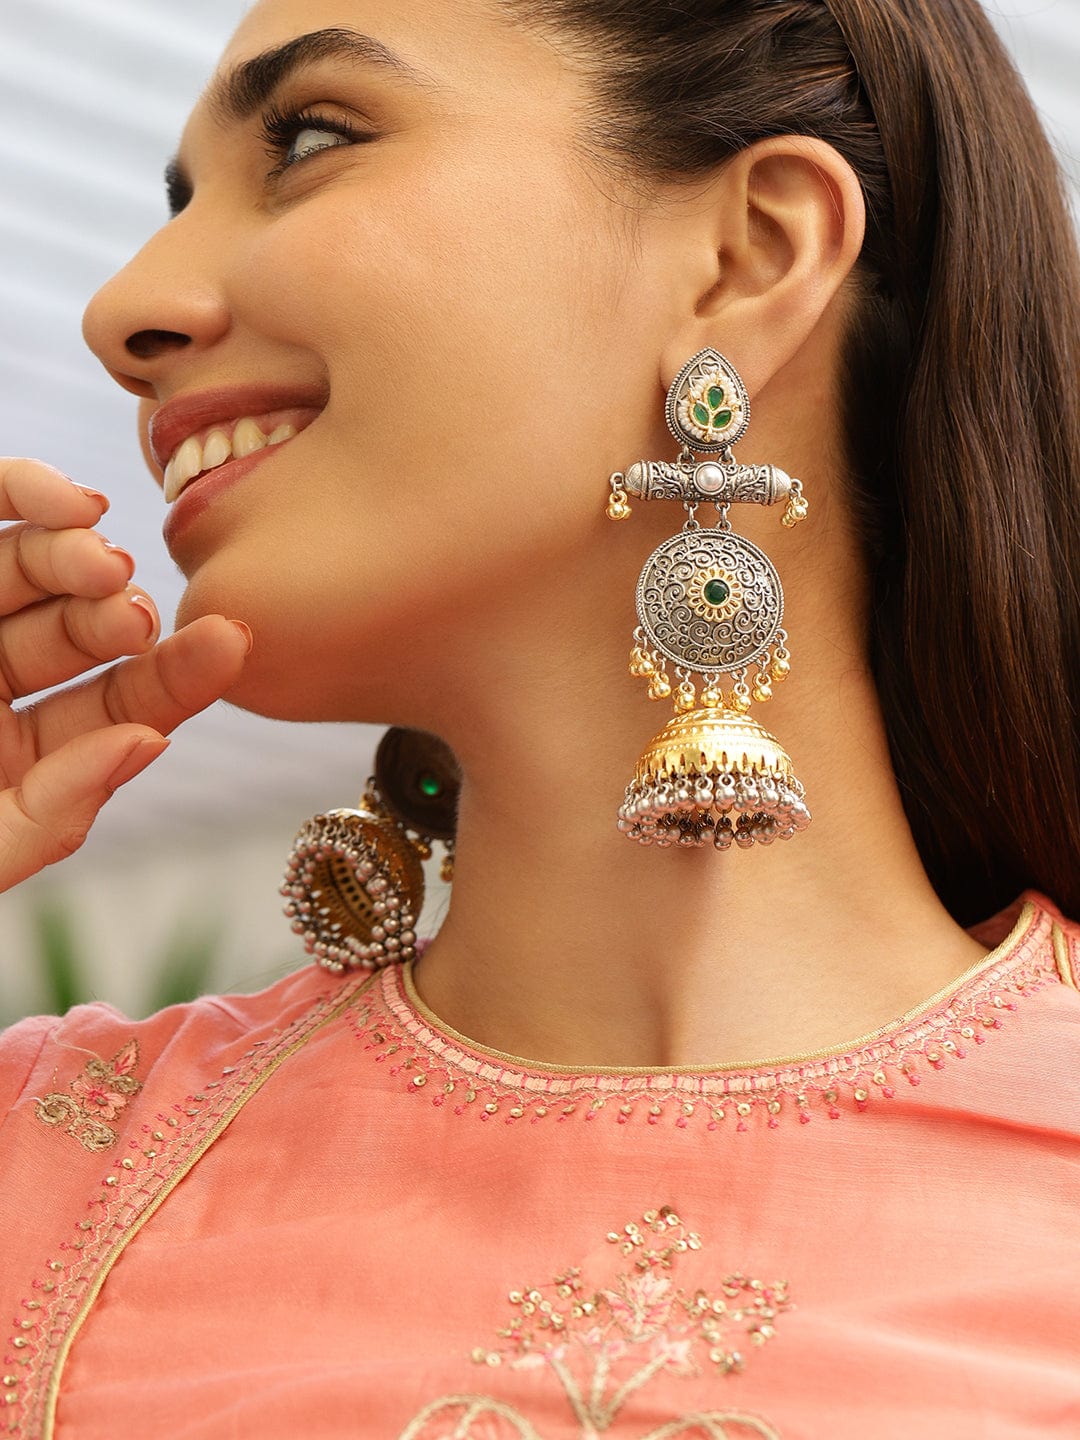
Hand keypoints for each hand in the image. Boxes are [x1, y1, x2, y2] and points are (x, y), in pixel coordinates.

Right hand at [0, 458, 251, 890]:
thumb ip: (52, 814)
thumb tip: (146, 743)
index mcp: (29, 755)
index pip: (128, 703)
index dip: (181, 672)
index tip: (235, 640)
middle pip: (84, 627)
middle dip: (120, 608)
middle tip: (136, 605)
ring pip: (30, 570)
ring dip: (75, 554)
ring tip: (99, 555)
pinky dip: (19, 496)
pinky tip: (67, 500)